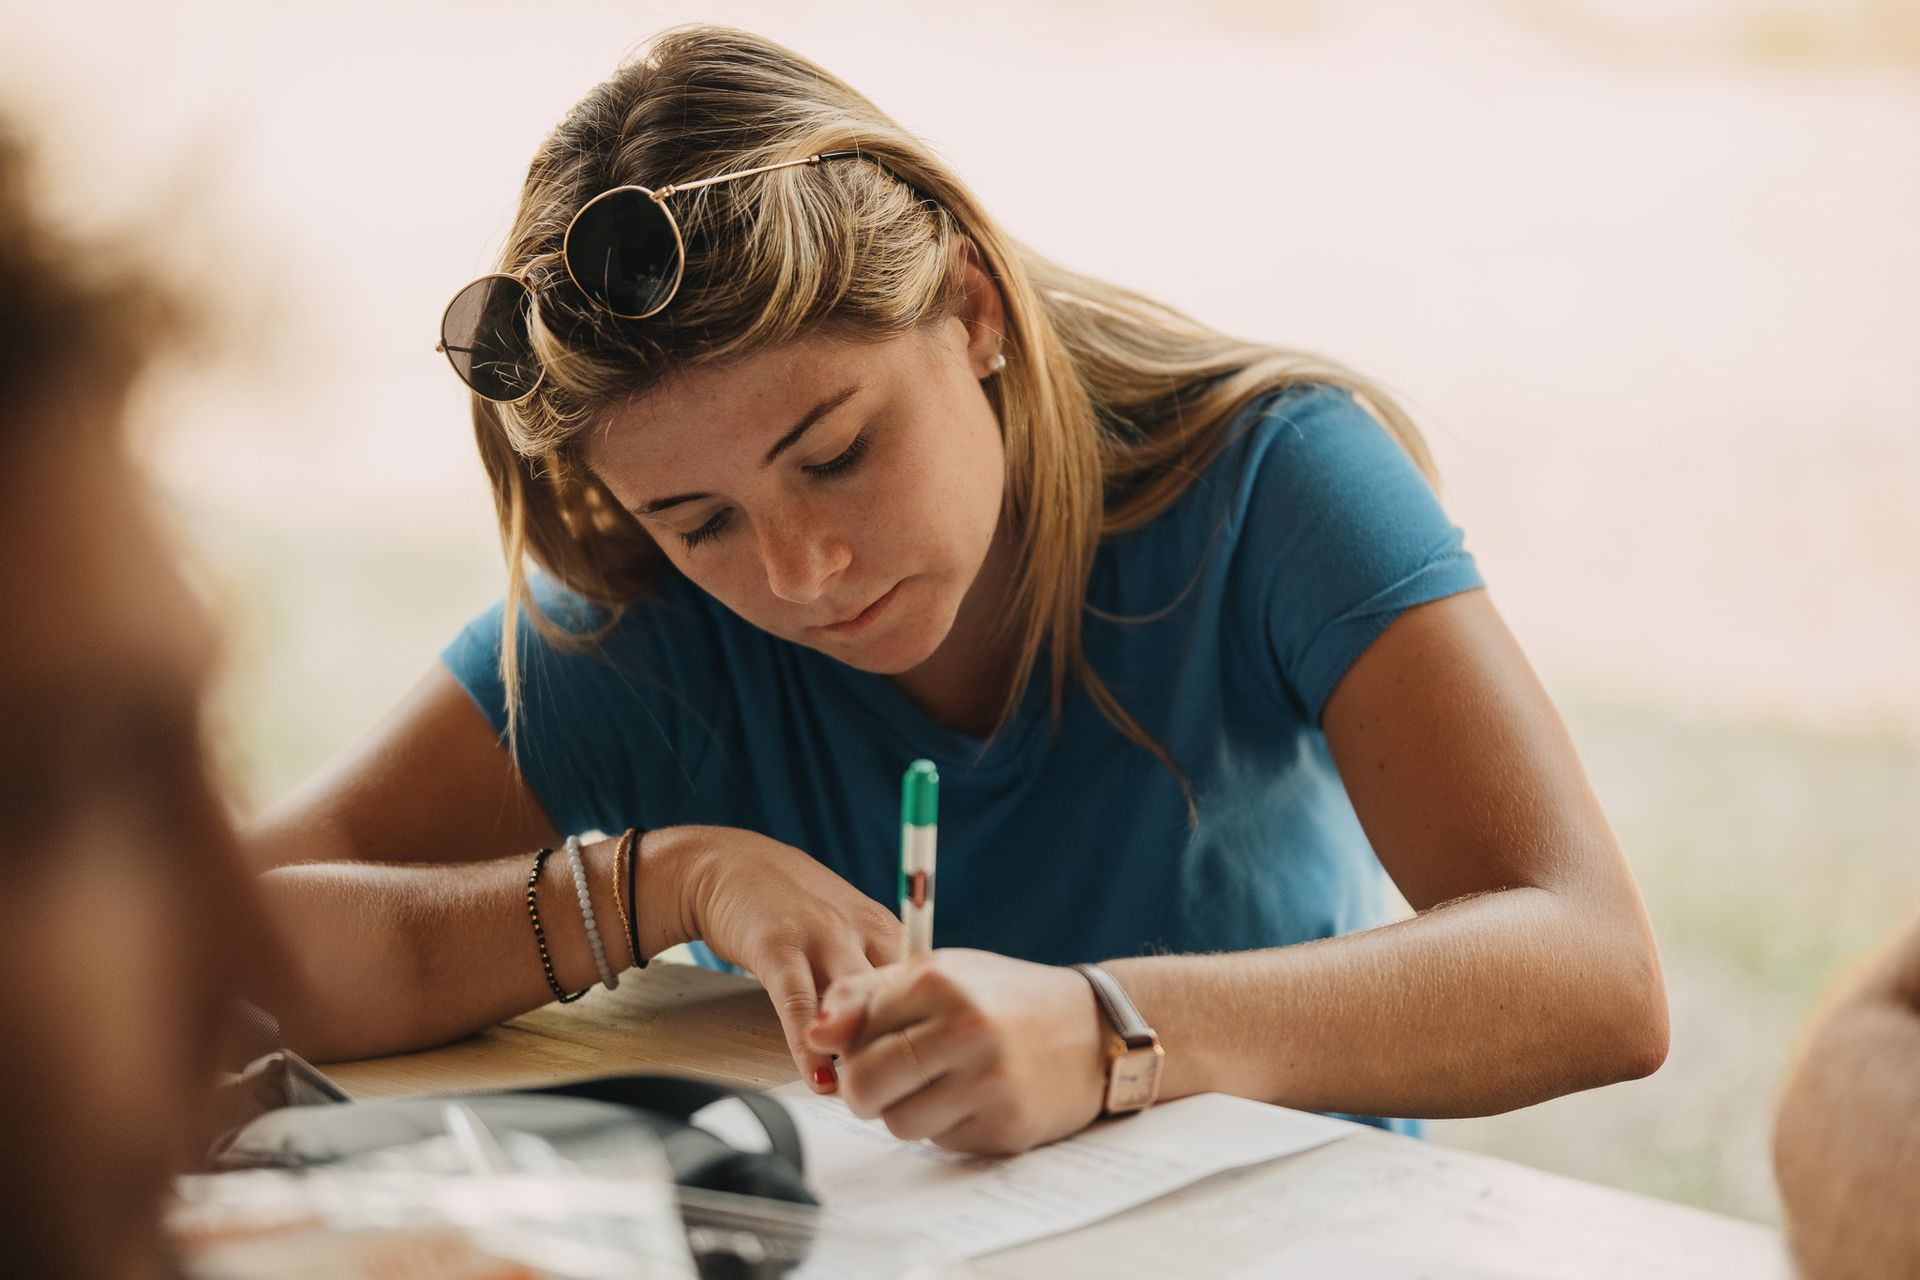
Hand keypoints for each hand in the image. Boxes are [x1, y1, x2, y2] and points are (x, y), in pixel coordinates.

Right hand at [668, 826, 901, 1090]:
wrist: (727, 864)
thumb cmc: (792, 905)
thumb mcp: (849, 927)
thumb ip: (875, 971)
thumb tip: (908, 1031)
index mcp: (884, 927)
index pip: (924, 989)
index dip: (926, 1034)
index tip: (925, 1074)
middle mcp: (859, 928)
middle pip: (898, 997)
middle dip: (901, 1047)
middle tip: (901, 1093)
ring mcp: (819, 935)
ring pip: (855, 1003)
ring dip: (860, 1053)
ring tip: (864, 1096)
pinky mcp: (777, 946)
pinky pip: (799, 1004)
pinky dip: (810, 1046)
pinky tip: (819, 1078)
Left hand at [805, 949, 1108, 1154]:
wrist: (1098, 1028)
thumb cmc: (1008, 999)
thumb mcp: (942, 972)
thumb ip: (870, 994)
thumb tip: (815, 1033)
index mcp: (941, 981)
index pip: (849, 1030)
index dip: (846, 1046)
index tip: (861, 1046)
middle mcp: (966, 1030)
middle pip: (863, 1084)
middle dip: (862, 1089)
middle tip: (884, 1079)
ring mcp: (989, 1083)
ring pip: (897, 1123)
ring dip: (905, 1111)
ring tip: (939, 1084)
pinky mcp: (1006, 1128)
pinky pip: (941, 1143)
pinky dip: (946, 1126)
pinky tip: (974, 1098)